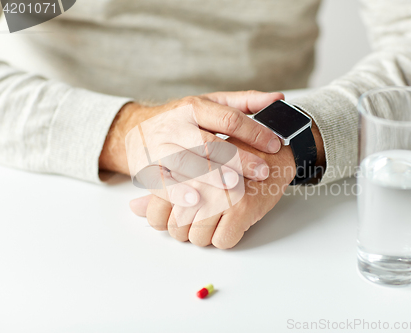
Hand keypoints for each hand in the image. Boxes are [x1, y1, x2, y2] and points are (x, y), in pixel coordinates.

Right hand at [100, 91, 284, 206]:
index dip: (254, 132)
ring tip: (234, 187)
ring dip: (210, 176)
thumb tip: (277, 98)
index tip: (275, 144)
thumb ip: (243, 102)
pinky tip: (195, 201)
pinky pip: (161, 181)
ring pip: (186, 162)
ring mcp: (159, 147)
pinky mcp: (146, 167)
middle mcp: (175, 125)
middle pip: (209, 143)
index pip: (228, 119)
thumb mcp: (209, 103)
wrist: (133, 128)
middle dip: (238, 158)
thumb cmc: (180, 118)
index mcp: (194, 107)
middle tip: (262, 171)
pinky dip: (178, 192)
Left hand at [130, 123, 325, 248]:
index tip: (179, 214)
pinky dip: (227, 237)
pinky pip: (223, 242)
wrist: (273, 153)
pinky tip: (234, 220)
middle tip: (203, 214)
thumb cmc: (230, 160)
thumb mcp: (192, 167)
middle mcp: (197, 180)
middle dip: (186, 228)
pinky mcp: (242, 207)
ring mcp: (219, 195)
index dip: (165, 220)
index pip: (156, 212)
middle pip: (176, 229)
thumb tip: (134, 208)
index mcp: (181, 166)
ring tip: (219, 216)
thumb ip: (162, 188)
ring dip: (207, 234)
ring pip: (198, 238)